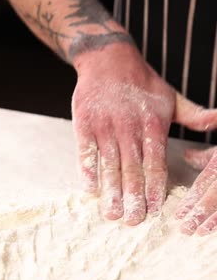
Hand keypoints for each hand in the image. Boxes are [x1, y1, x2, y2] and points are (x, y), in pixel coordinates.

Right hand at [72, 43, 216, 224]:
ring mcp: (105, 125)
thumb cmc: (142, 82)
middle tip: (132, 221)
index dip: (154, 188)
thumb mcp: (171, 97)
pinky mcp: (84, 123)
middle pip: (132, 169)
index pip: (155, 163)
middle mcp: (129, 127)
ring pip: (109, 164)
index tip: (153, 210)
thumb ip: (194, 115)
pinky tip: (90, 190)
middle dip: (132, 197)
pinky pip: (86, 151)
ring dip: (110, 191)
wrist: (108, 58)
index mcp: (152, 124)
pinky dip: (88, 171)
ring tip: (112, 213)